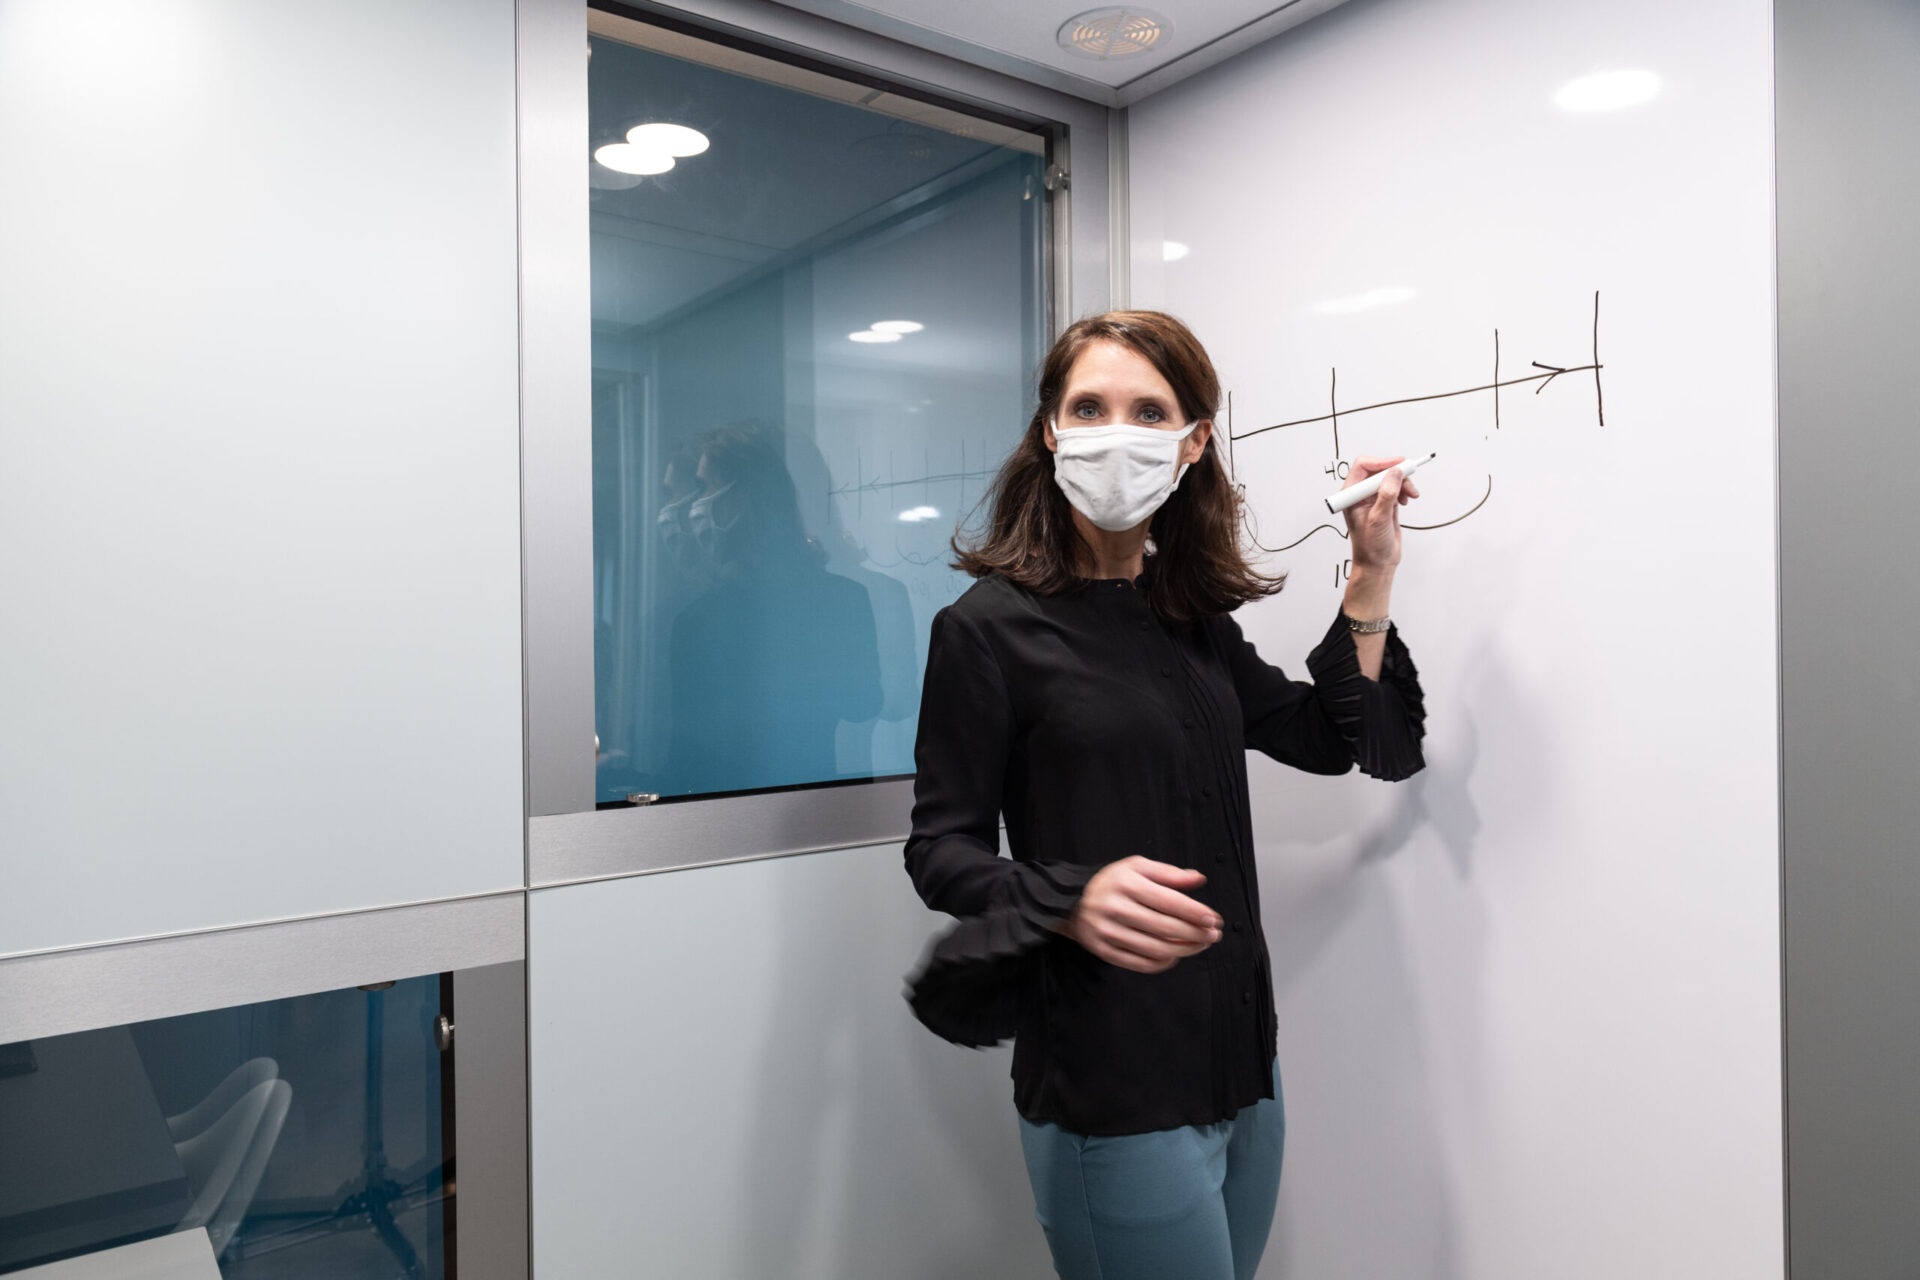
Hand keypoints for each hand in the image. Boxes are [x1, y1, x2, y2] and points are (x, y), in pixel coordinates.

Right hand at [1060, 856, 1223, 973]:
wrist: (1070, 902)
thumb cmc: (1111, 883)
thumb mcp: (1137, 867)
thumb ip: (1169, 873)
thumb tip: (1198, 879)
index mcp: (1127, 884)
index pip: (1169, 902)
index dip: (1195, 913)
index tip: (1214, 919)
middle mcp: (1116, 908)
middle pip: (1166, 928)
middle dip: (1196, 934)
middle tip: (1213, 935)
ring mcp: (1109, 932)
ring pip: (1156, 949)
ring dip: (1185, 950)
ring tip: (1199, 945)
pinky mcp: (1105, 951)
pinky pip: (1140, 964)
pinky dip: (1163, 963)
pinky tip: (1174, 956)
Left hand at [1342, 455, 1418, 570]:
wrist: (1378, 564)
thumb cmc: (1370, 546)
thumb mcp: (1378, 519)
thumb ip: (1386, 495)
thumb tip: (1394, 473)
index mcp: (1351, 495)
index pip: (1363, 467)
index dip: (1382, 462)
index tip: (1399, 464)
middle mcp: (1360, 494)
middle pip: (1379, 470)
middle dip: (1396, 473)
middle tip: (1411, 477)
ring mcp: (1373, 498)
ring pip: (1390, 478)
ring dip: (1403, 482)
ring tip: (1412, 495)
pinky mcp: (1385, 503)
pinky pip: (1396, 487)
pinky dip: (1405, 489)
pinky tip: (1408, 499)